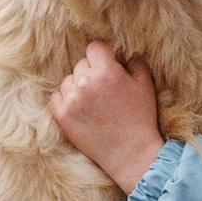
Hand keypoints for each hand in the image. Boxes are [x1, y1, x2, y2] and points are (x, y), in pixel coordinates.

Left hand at [49, 42, 166, 193]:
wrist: (130, 152)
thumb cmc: (140, 118)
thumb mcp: (145, 85)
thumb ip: (135, 62)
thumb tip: (124, 54)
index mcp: (107, 71)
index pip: (95, 48)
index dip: (103, 56)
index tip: (108, 67)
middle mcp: (86, 82)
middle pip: (81, 64)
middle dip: (92, 73)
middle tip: (104, 90)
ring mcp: (71, 99)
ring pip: (68, 80)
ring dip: (78, 87)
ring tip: (93, 103)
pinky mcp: (61, 116)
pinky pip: (56, 97)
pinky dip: (65, 100)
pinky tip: (79, 109)